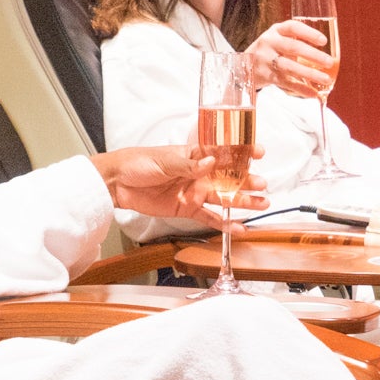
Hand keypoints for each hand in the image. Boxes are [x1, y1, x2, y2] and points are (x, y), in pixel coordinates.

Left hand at [99, 143, 261, 224]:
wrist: (117, 183)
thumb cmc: (138, 163)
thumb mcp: (163, 160)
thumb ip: (188, 164)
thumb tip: (211, 162)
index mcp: (194, 155)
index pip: (223, 152)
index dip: (242, 152)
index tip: (258, 153)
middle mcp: (198, 173)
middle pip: (228, 178)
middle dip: (246, 181)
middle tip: (262, 186)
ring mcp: (194, 192)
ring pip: (223, 197)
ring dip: (241, 202)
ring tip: (260, 205)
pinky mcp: (187, 209)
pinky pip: (209, 217)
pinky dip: (223, 223)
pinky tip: (238, 227)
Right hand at [243, 18, 334, 96]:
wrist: (244, 65)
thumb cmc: (271, 50)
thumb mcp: (279, 39)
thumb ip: (297, 41)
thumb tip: (327, 56)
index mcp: (276, 31)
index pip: (293, 27)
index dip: (309, 33)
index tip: (324, 41)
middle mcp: (270, 42)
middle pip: (293, 47)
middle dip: (313, 55)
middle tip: (329, 62)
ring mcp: (266, 59)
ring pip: (289, 66)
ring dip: (309, 73)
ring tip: (326, 79)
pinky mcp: (266, 75)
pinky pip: (285, 82)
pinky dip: (301, 88)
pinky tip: (313, 93)